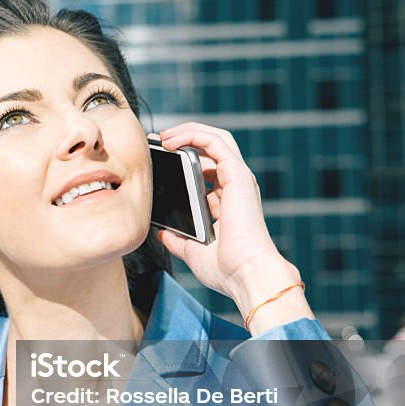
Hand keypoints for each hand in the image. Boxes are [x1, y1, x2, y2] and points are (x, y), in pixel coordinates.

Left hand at [149, 123, 294, 305]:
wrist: (245, 274)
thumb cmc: (226, 268)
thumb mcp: (193, 251)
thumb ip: (177, 239)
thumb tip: (162, 233)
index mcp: (226, 201)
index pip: (206, 168)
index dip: (184, 158)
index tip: (159, 157)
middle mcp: (234, 186)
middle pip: (212, 148)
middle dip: (185, 138)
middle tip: (159, 140)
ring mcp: (238, 178)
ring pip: (215, 138)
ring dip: (188, 131)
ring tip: (163, 136)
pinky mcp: (237, 175)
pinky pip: (215, 142)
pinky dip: (193, 135)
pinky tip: (171, 141)